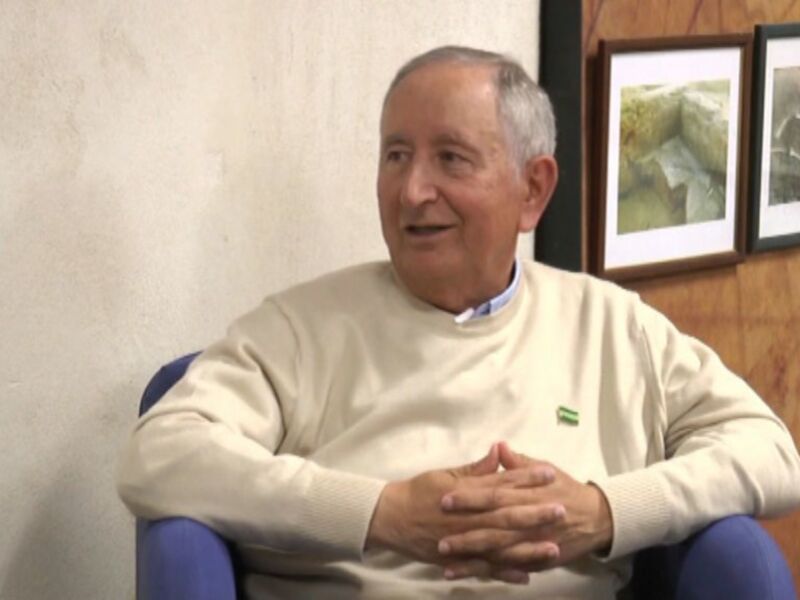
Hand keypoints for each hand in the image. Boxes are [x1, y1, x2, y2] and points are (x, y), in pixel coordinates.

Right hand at [366, 443, 560, 570]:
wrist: (389, 518)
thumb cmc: (418, 492)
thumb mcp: (445, 473)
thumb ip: (476, 468)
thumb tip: (499, 452)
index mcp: (465, 493)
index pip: (500, 483)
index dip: (526, 478)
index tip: (549, 473)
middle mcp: (466, 518)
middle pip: (505, 516)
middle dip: (535, 514)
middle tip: (561, 510)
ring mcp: (463, 541)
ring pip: (499, 546)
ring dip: (527, 548)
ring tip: (553, 548)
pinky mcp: (457, 560)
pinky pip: (484, 569)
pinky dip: (505, 573)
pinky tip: (526, 576)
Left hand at [437, 442, 612, 582]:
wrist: (596, 517)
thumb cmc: (564, 488)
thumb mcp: (544, 468)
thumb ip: (518, 463)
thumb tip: (499, 446)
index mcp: (528, 495)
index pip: (495, 496)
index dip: (470, 498)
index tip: (445, 499)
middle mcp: (529, 522)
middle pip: (494, 529)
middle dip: (467, 536)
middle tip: (440, 538)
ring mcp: (532, 545)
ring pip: (499, 554)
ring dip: (472, 559)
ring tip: (446, 561)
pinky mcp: (535, 561)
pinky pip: (509, 570)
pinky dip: (488, 574)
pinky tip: (466, 575)